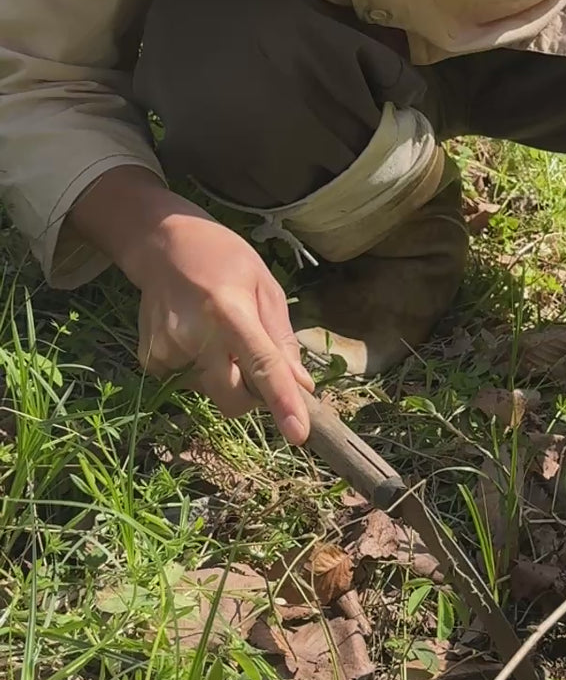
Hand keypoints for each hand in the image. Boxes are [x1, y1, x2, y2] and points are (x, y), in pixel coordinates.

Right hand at [125, 205, 315, 443]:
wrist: (162, 244)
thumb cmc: (224, 260)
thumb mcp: (265, 286)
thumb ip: (282, 339)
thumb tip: (301, 385)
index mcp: (230, 313)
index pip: (262, 367)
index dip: (282, 403)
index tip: (299, 435)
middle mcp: (195, 336)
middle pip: (232, 400)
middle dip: (251, 396)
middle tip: (252, 361)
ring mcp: (167, 351)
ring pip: (212, 392)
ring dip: (224, 376)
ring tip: (216, 332)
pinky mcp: (150, 360)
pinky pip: (188, 384)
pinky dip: (200, 369)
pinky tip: (194, 335)